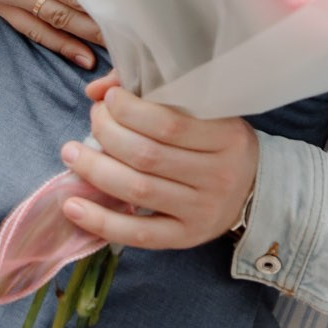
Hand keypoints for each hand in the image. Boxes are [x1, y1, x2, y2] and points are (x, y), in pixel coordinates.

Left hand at [59, 77, 258, 249]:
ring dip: (95, 170)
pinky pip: (139, 234)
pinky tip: (72, 206)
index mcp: (226, 136)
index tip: (109, 98)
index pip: (170, 124)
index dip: (130, 110)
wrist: (256, 189)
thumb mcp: (205, 110)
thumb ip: (155, 91)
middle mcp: (217, 175)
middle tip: (93, 120)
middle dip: (108, 134)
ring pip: (138, 190)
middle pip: (147, 156)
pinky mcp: (186, 237)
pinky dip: (101, 221)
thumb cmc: (219, 142)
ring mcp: (202, 210)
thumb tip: (98, 90)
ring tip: (70, 153)